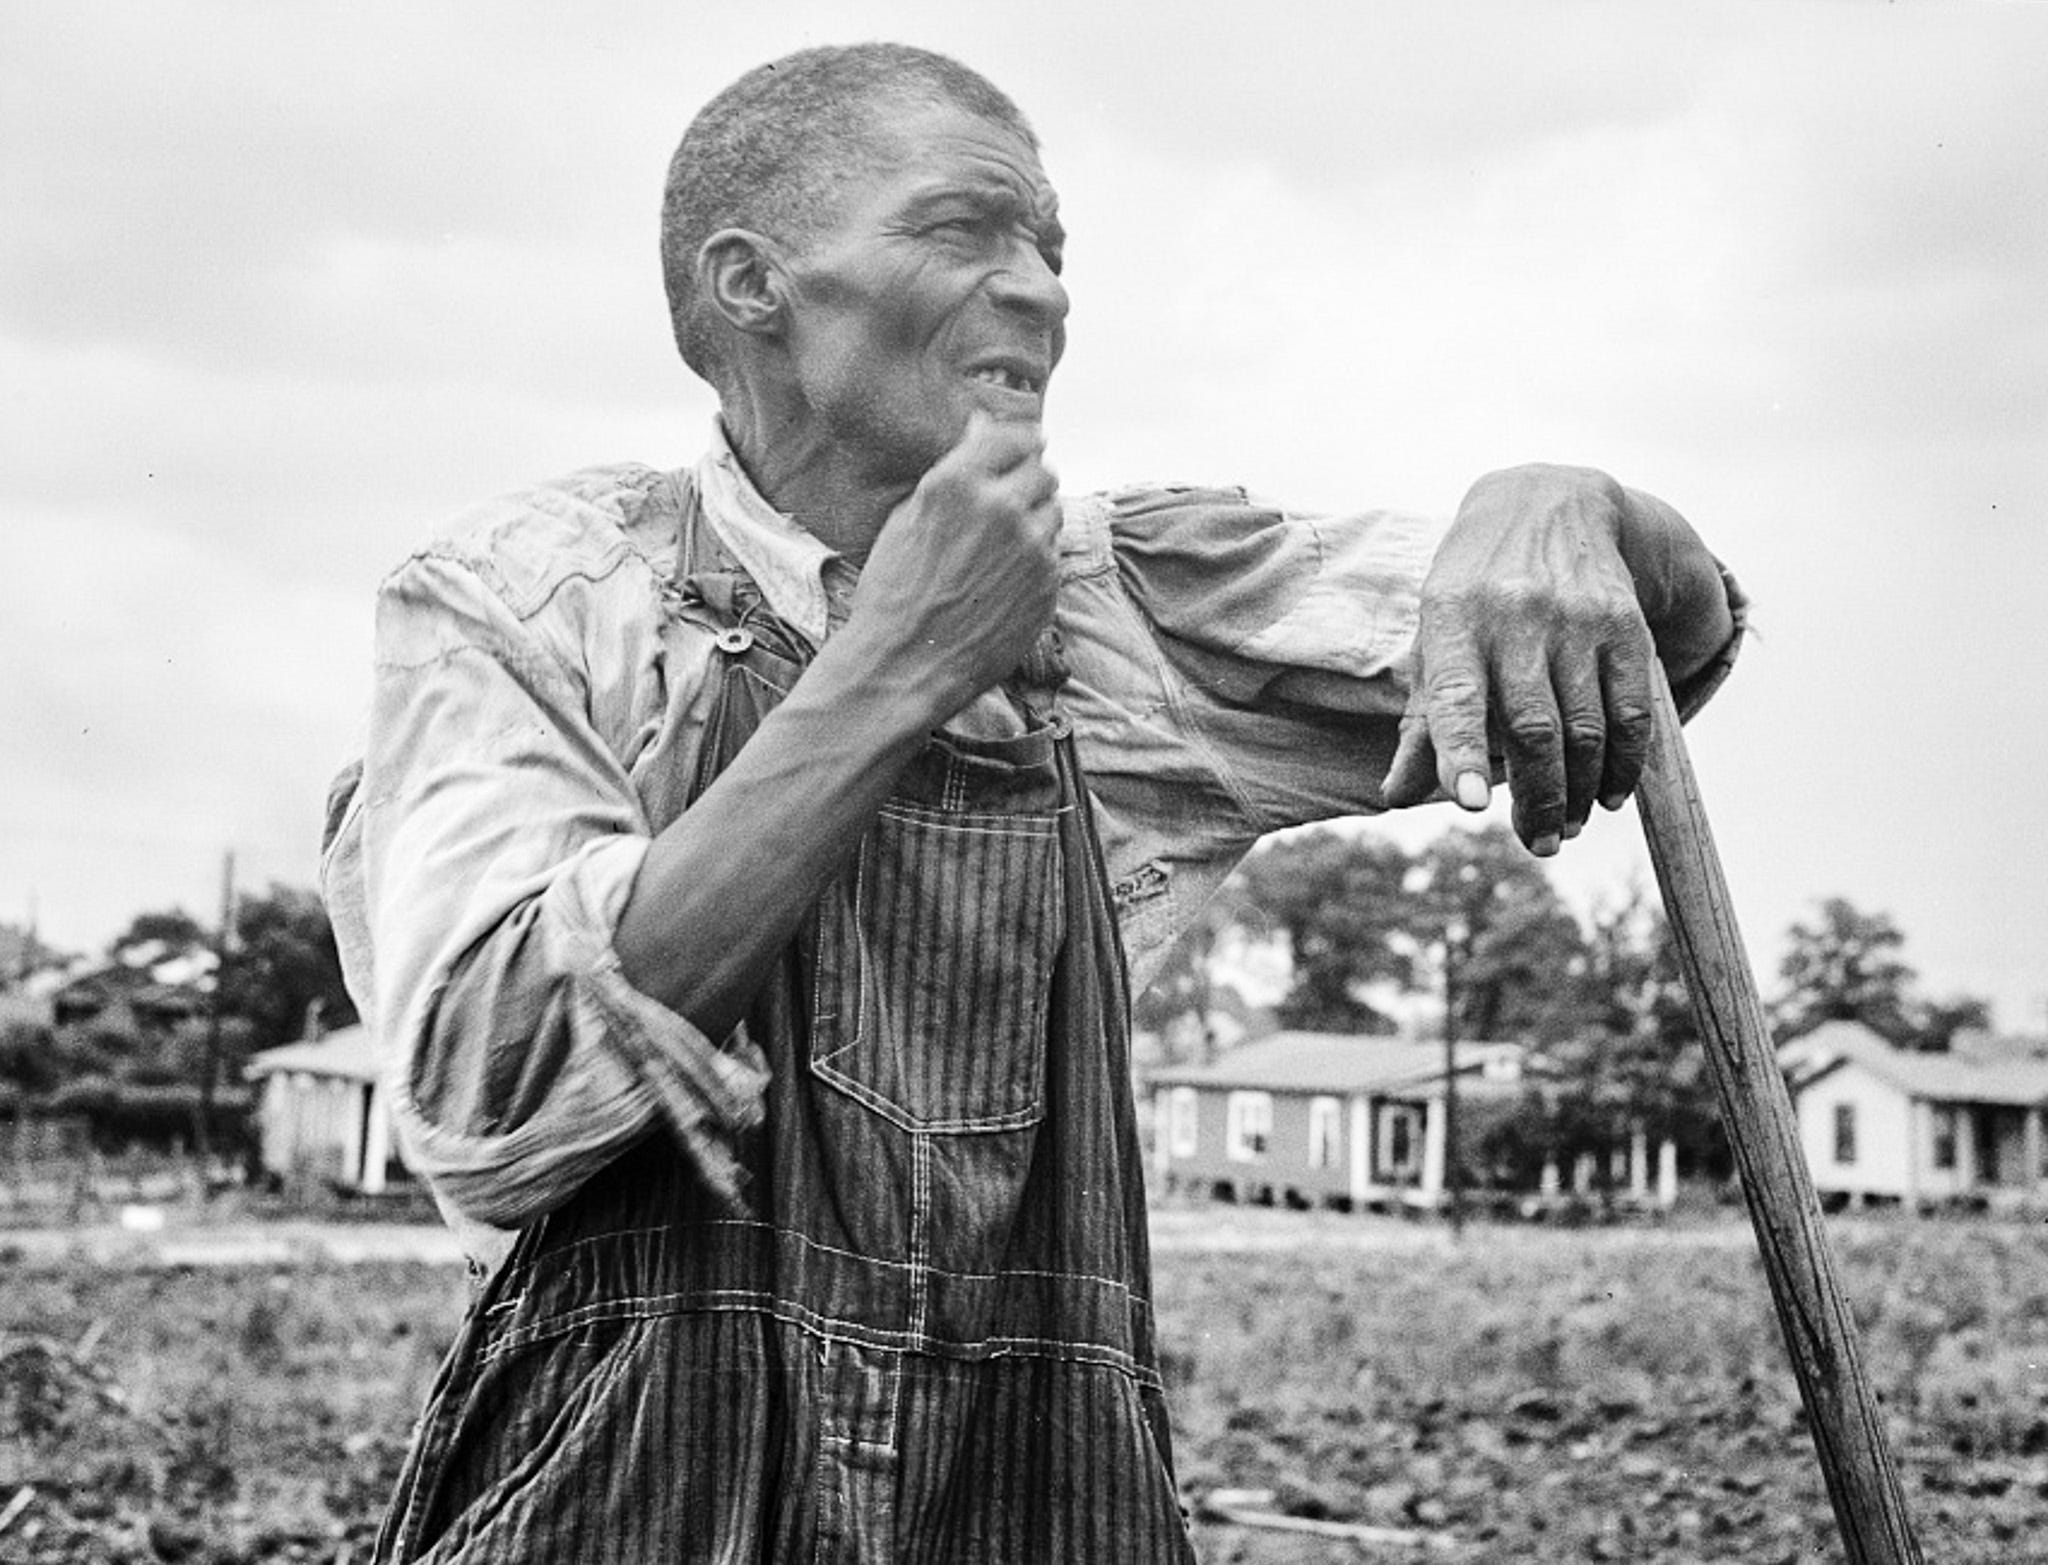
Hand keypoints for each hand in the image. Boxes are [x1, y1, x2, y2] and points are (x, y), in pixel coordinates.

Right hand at [846, 412, 1061, 717]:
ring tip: (1000, 548)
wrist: (905, 663)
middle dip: (1029, 480)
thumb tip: (982, 427)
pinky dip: (1036, 560)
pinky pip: (1053, 555)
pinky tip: (1003, 581)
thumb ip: (953, 471)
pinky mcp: (1048, 584)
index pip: (1015, 435)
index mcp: (957, 484)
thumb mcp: (907, 518)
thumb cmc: (894, 592)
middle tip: (1010, 500)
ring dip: (1035, 519)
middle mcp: (1001, 508)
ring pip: (1054, 511)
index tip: (1022, 447)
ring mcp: (1031, 548)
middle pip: (1043, 470)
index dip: (1020, 440)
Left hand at [1380, 465, 1657, 854]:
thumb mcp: (1436, 640)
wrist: (1548, 505)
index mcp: (1453, 618)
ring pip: (1585, 728)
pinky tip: (1609, 796)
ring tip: (1565, 829)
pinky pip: (1630, 711)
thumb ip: (1422, 720)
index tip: (1468, 803)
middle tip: (1538, 844)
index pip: (1458, 695)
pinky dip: (1623, 764)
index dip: (1461, 751)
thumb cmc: (1473, 593)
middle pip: (1533, 727)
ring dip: (1580, 792)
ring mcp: (1577, 619)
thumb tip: (1396, 795)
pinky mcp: (1625, 625)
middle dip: (1538, 798)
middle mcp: (1517, 615)